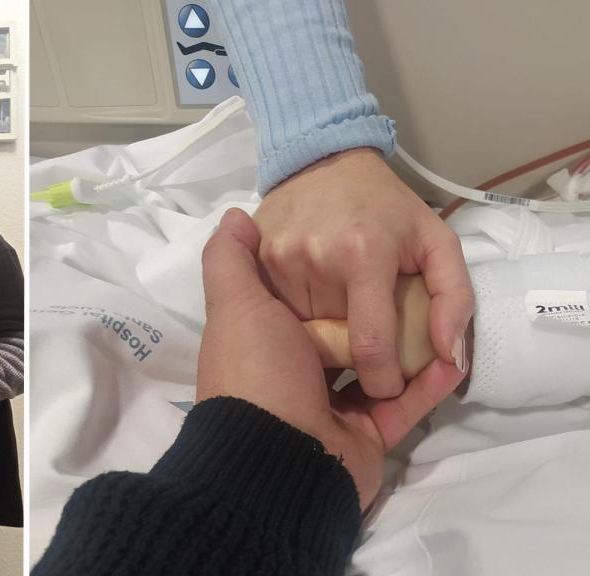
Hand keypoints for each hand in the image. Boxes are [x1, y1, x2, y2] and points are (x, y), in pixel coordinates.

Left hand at [197, 208, 464, 507]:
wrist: (269, 455)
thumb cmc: (254, 369)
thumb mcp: (235, 305)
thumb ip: (230, 260)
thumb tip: (235, 216)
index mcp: (273, 340)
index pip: (313, 304)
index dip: (341, 282)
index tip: (377, 255)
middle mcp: (302, 372)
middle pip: (354, 337)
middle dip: (390, 315)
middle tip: (426, 284)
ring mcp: (336, 406)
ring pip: (386, 371)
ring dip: (419, 348)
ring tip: (450, 319)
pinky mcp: (370, 436)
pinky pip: (407, 406)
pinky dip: (432, 384)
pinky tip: (456, 358)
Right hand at [253, 148, 472, 397]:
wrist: (322, 160)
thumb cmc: (386, 205)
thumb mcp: (436, 240)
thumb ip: (454, 297)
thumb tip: (449, 356)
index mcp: (365, 256)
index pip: (371, 345)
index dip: (383, 382)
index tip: (388, 389)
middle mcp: (315, 260)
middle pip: (334, 343)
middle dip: (351, 357)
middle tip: (362, 345)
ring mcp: (279, 262)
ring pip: (303, 334)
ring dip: (321, 339)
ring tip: (335, 318)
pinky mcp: (256, 262)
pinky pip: (278, 314)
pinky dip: (296, 319)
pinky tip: (308, 303)